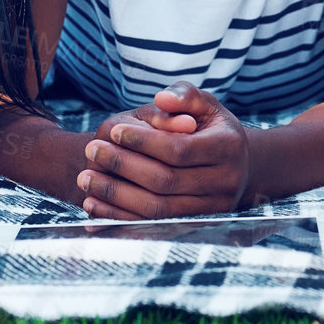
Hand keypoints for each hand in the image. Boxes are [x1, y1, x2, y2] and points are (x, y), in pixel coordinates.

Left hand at [76, 82, 250, 218]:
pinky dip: (119, 218)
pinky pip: (151, 227)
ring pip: (157, 209)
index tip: (114, 130)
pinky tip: (95, 205)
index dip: (143, 141)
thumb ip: (185, 96)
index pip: (179, 148)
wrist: (237, 168)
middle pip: (165, 181)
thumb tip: (162, 99)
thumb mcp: (205, 106)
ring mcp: (212, 210)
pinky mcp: (196, 228)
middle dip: (123, 166)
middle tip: (91, 149)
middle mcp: (226, 182)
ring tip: (86, 178)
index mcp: (229, 147)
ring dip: (116, 195)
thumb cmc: (211, 130)